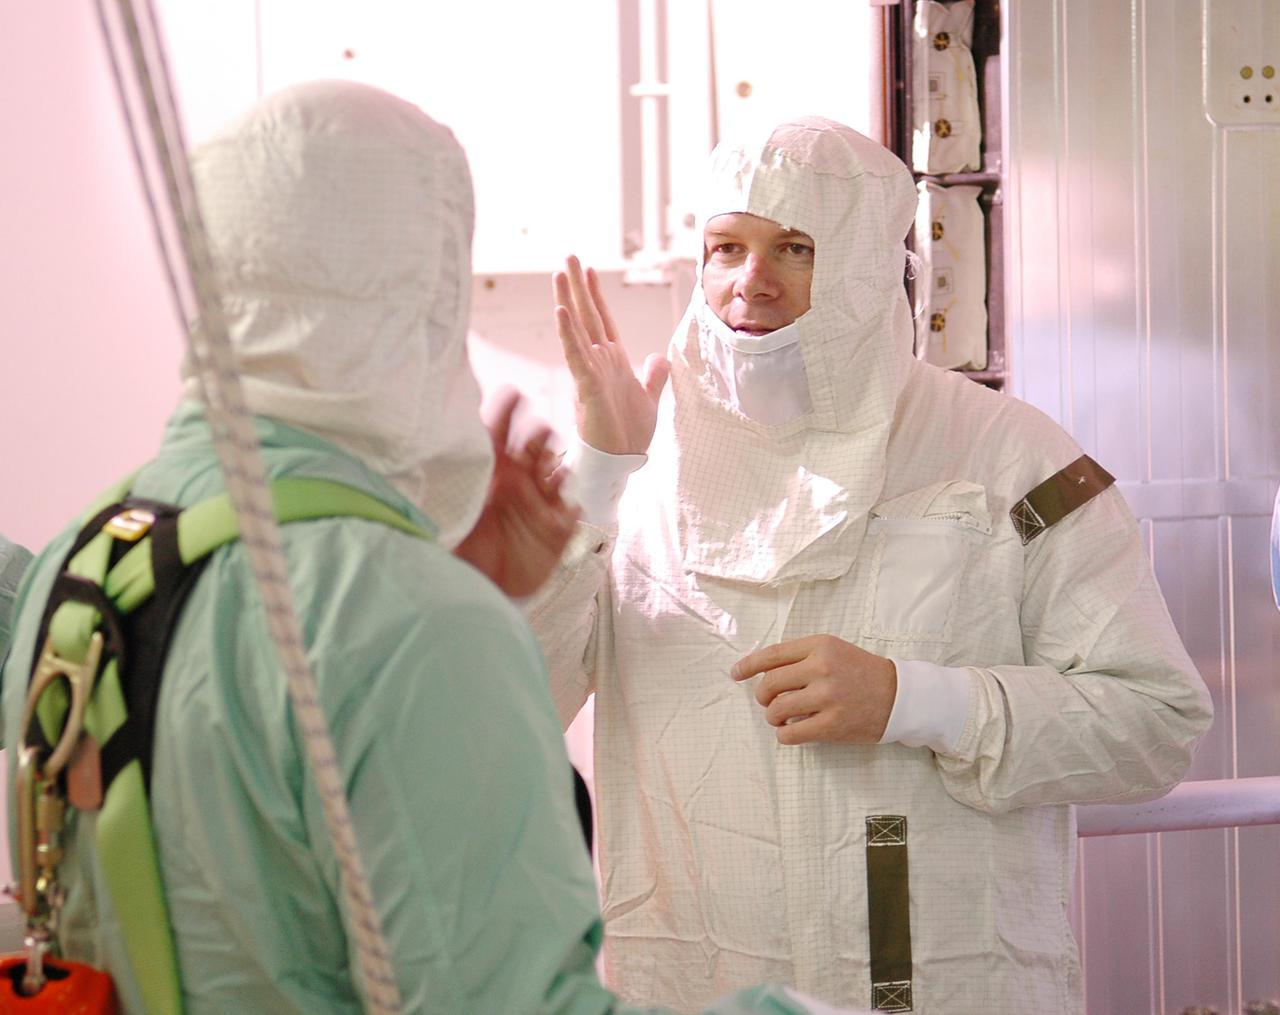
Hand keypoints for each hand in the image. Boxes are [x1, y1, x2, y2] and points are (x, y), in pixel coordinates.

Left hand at [453, 391, 581, 597]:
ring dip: (555, 469)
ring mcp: (539, 506)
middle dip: (537, 437)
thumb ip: (443, 494)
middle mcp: (517, 485)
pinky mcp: (556, 531)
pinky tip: (564, 508)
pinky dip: (569, 508)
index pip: (498, 437)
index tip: (512, 394)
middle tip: (536, 434)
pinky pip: (569, 513)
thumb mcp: (447, 519)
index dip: (506, 414)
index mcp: (491, 476)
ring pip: (555, 475)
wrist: (485, 589)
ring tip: (551, 470)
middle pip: (532, 449)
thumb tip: (415, 469)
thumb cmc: (464, 551)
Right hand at [553, 255, 669, 454]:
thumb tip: (658, 356)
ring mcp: (591, 372)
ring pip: (577, 329)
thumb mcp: (650, 398)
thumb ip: (653, 376)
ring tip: (559, 274)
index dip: (596, 295)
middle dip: (578, 287)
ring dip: (568, 301)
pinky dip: (568, 333)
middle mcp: (598, 362)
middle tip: (567, 258)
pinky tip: (561, 311)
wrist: (621, 462)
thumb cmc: (629, 435)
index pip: (603, 320)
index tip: (589, 270)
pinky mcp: (587, 386)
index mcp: (612, 361)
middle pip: (586, 316)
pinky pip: (576, 355)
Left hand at [730, 636, 897, 745]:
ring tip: (781, 717)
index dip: (748, 666)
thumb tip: (760, 671)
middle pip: (770, 684)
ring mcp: (827, 697)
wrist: (898, 696)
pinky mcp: (832, 725)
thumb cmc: (860, 672)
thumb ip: (800, 656)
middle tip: (768, 701)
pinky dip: (784, 734)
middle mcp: (822, 668)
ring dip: (773, 716)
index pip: (772, 655)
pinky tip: (791, 731)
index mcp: (820, 646)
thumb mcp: (832, 650)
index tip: (736, 674)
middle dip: (762, 696)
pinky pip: (790, 734)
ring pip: (776, 709)